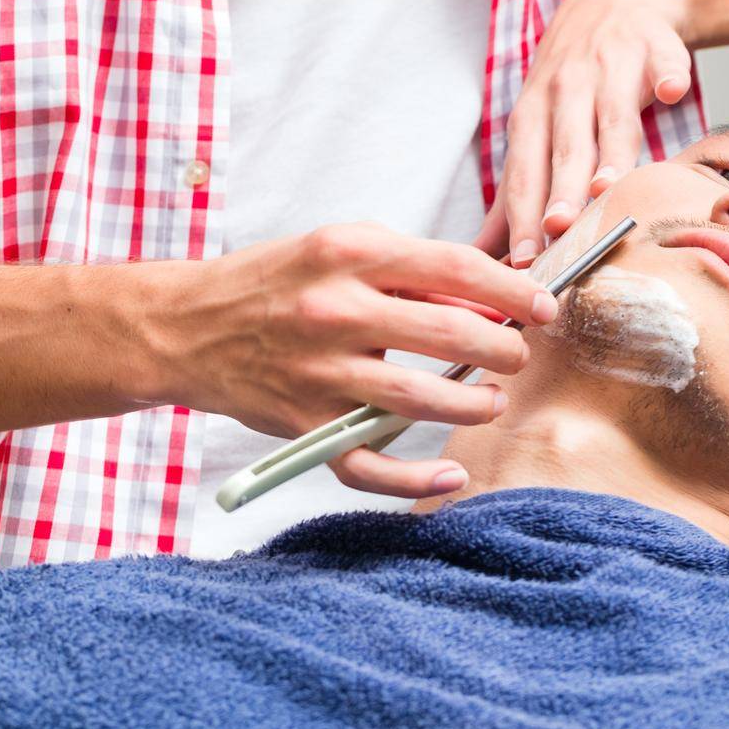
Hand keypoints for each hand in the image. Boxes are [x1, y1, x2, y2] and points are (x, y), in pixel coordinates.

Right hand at [151, 222, 557, 497]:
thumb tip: (489, 302)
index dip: (511, 290)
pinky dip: (416, 481)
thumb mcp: (340, 247)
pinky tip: (452, 476)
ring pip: (420, 400)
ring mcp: (319, 373)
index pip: (455, 269)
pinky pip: (370, 464)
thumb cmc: (275, 281)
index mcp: (350, 253)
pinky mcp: (305, 427)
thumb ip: (412, 271)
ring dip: (472, 404)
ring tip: (491, 399)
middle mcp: (336, 311)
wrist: (185, 326)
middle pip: (449, 335)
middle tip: (518, 355)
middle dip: (503, 348)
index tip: (543, 304)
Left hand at [473, 0, 693, 265]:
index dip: (523, 214)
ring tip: (608, 185)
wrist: (614, 2)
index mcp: (534, 113)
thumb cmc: (571, 80)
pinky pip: (664, 62)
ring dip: (610, 149)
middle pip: (566, 148)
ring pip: (611, 115)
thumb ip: (518, 191)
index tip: (524, 258)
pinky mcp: (655, 48)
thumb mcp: (535, 126)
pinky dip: (668, 76)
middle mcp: (567, 89)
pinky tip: (673, 91)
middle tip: (559, 229)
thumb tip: (486, 258)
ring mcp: (611, 65)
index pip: (525, 170)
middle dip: (561, 190)